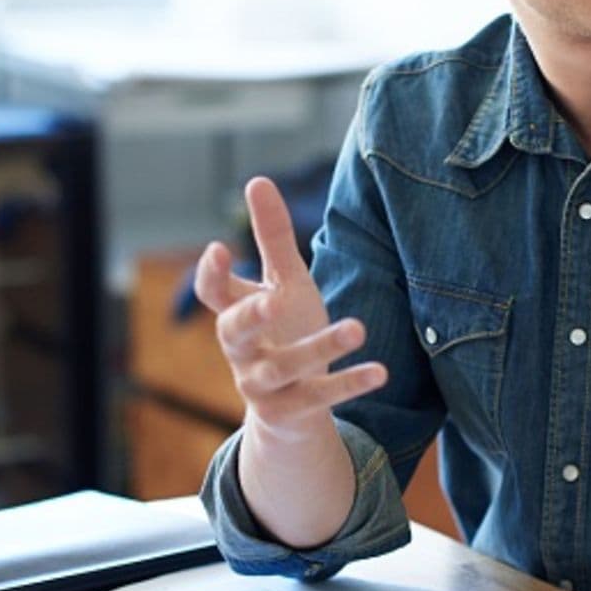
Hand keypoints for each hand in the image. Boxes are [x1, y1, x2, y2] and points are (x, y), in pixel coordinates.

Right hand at [194, 177, 385, 440]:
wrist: (290, 407)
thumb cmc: (284, 330)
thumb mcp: (283, 283)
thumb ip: (273, 237)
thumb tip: (257, 180)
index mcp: (235, 314)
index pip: (212, 293)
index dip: (211, 275)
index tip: (219, 249)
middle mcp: (240, 350)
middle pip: (235, 333)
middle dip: (253, 316)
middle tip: (274, 301)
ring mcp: (261, 384)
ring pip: (284, 366)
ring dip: (321, 347)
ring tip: (358, 327)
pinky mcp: (289, 411)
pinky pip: (317, 398)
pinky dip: (348, 384)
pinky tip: (379, 371)